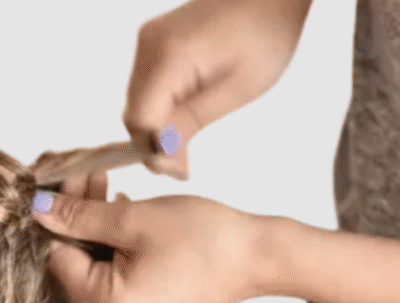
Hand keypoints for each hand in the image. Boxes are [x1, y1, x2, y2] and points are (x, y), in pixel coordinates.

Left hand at [32, 186, 290, 302]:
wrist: (259, 257)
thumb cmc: (205, 238)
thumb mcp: (134, 218)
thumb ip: (81, 216)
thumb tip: (40, 210)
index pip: (61, 258)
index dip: (59, 217)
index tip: (63, 182)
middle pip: (80, 263)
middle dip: (80, 217)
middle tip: (87, 174)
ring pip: (100, 266)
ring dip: (100, 226)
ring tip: (106, 186)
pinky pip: (121, 275)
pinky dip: (120, 245)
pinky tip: (125, 212)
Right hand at [124, 0, 312, 177]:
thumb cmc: (266, 35)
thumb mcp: (236, 88)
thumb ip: (190, 123)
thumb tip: (163, 161)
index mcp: (169, 55)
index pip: (141, 118)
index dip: (155, 150)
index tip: (181, 170)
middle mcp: (148, 46)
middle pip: (133, 113)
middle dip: (154, 143)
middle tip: (185, 165)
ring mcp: (147, 42)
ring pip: (136, 103)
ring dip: (156, 128)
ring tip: (186, 143)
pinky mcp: (154, 43)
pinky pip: (145, 88)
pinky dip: (159, 109)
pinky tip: (183, 117)